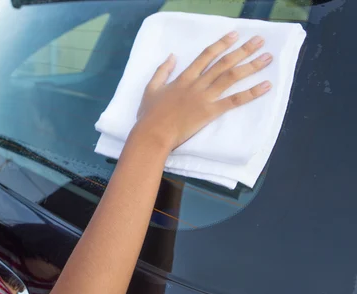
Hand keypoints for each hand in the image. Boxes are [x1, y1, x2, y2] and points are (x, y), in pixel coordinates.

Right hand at [133, 32, 272, 150]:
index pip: (206, 56)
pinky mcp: (210, 112)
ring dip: (251, 66)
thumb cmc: (149, 115)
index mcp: (184, 78)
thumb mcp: (151, 88)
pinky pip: (234, 101)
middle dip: (243, 50)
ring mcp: (205, 98)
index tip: (234, 35)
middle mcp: (197, 84)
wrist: (153, 133)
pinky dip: (251, 93)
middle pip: (223, 63)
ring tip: (267, 58)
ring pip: (231, 77)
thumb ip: (162, 71)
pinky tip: (265, 86)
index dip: (221, 44)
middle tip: (259, 41)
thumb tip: (172, 56)